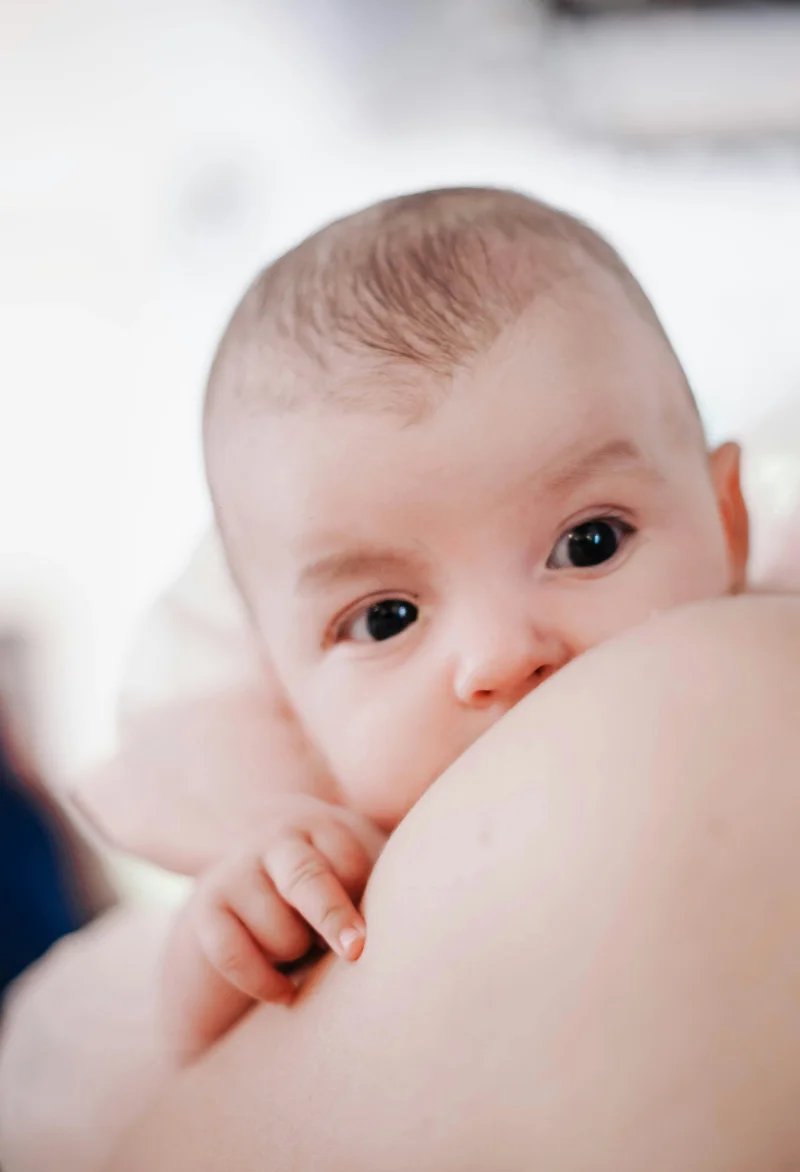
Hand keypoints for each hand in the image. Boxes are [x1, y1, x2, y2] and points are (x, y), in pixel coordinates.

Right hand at [185, 795, 386, 1004]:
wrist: (256, 875)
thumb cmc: (331, 885)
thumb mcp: (362, 872)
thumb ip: (389, 885)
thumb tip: (432, 920)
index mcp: (321, 827)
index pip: (348, 859)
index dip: (362, 890)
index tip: (379, 917)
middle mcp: (275, 842)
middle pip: (306, 878)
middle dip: (331, 916)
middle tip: (355, 950)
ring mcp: (235, 872)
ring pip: (276, 929)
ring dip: (296, 951)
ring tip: (306, 950)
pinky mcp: (206, 909)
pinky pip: (232, 953)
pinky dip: (262, 981)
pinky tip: (287, 993)